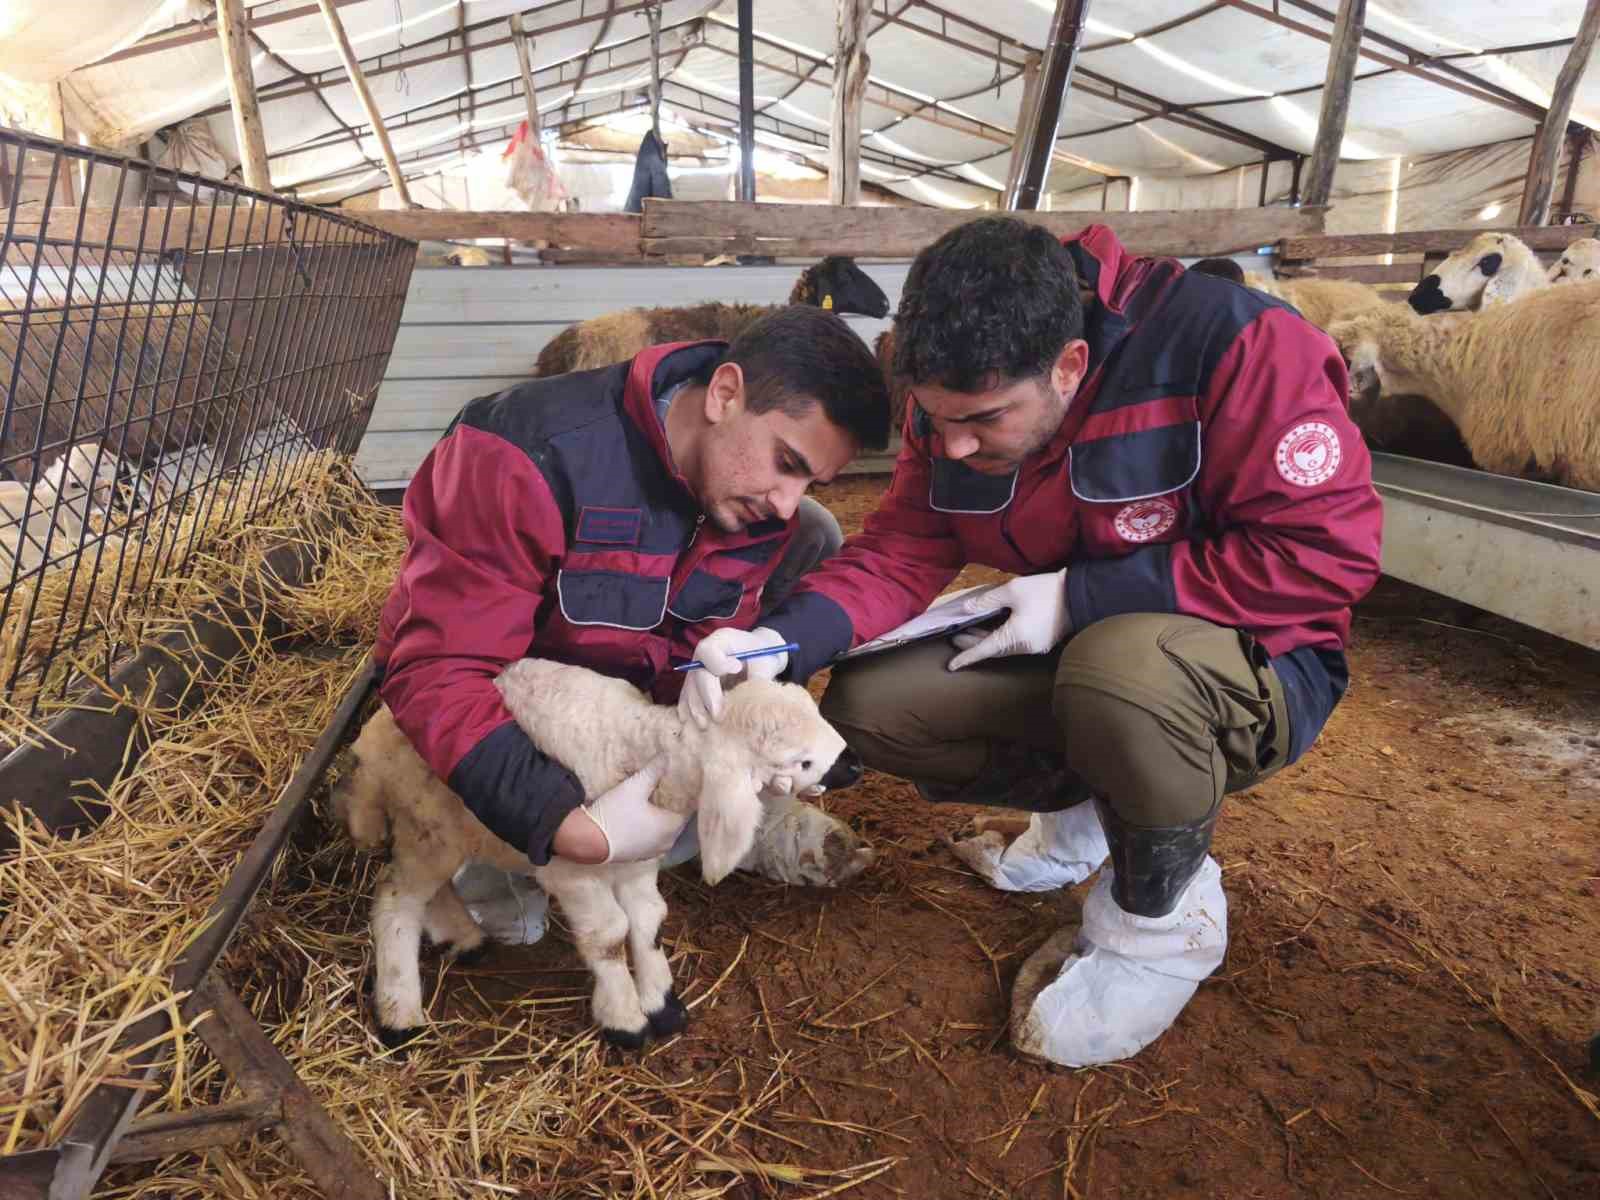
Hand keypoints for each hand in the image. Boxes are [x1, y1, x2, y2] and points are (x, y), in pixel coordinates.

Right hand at [577, 755, 687, 862]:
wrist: (588, 841)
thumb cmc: (615, 814)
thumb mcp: (634, 787)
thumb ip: (653, 771)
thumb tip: (667, 757)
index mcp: (670, 826)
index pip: (687, 811)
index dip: (685, 799)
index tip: (681, 787)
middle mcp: (666, 842)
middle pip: (676, 823)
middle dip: (673, 809)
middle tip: (668, 793)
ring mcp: (652, 853)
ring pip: (664, 834)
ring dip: (661, 822)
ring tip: (655, 805)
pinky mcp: (638, 857)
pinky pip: (651, 842)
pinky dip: (650, 832)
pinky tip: (642, 821)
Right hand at [677, 625, 788, 728]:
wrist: (761, 654)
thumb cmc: (764, 655)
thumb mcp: (767, 661)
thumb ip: (760, 676)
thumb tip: (752, 700)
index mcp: (721, 639)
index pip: (708, 651)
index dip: (718, 663)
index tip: (737, 669)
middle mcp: (704, 653)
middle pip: (698, 674)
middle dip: (707, 696)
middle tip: (718, 715)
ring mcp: (698, 668)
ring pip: (690, 688)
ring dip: (696, 708)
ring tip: (704, 725)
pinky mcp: (697, 683)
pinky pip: (689, 697)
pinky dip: (691, 710)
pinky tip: (693, 723)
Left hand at [946, 569, 1070, 670]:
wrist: (1080, 593)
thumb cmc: (1046, 591)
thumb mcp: (1013, 590)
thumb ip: (987, 601)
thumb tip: (967, 610)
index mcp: (1016, 637)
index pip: (985, 650)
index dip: (967, 656)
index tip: (952, 666)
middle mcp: (1025, 647)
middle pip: (994, 649)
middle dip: (973, 644)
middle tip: (955, 637)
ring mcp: (1035, 646)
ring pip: (1004, 647)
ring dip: (987, 640)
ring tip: (969, 631)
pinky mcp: (1042, 641)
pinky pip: (1015, 643)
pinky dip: (1001, 637)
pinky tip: (992, 628)